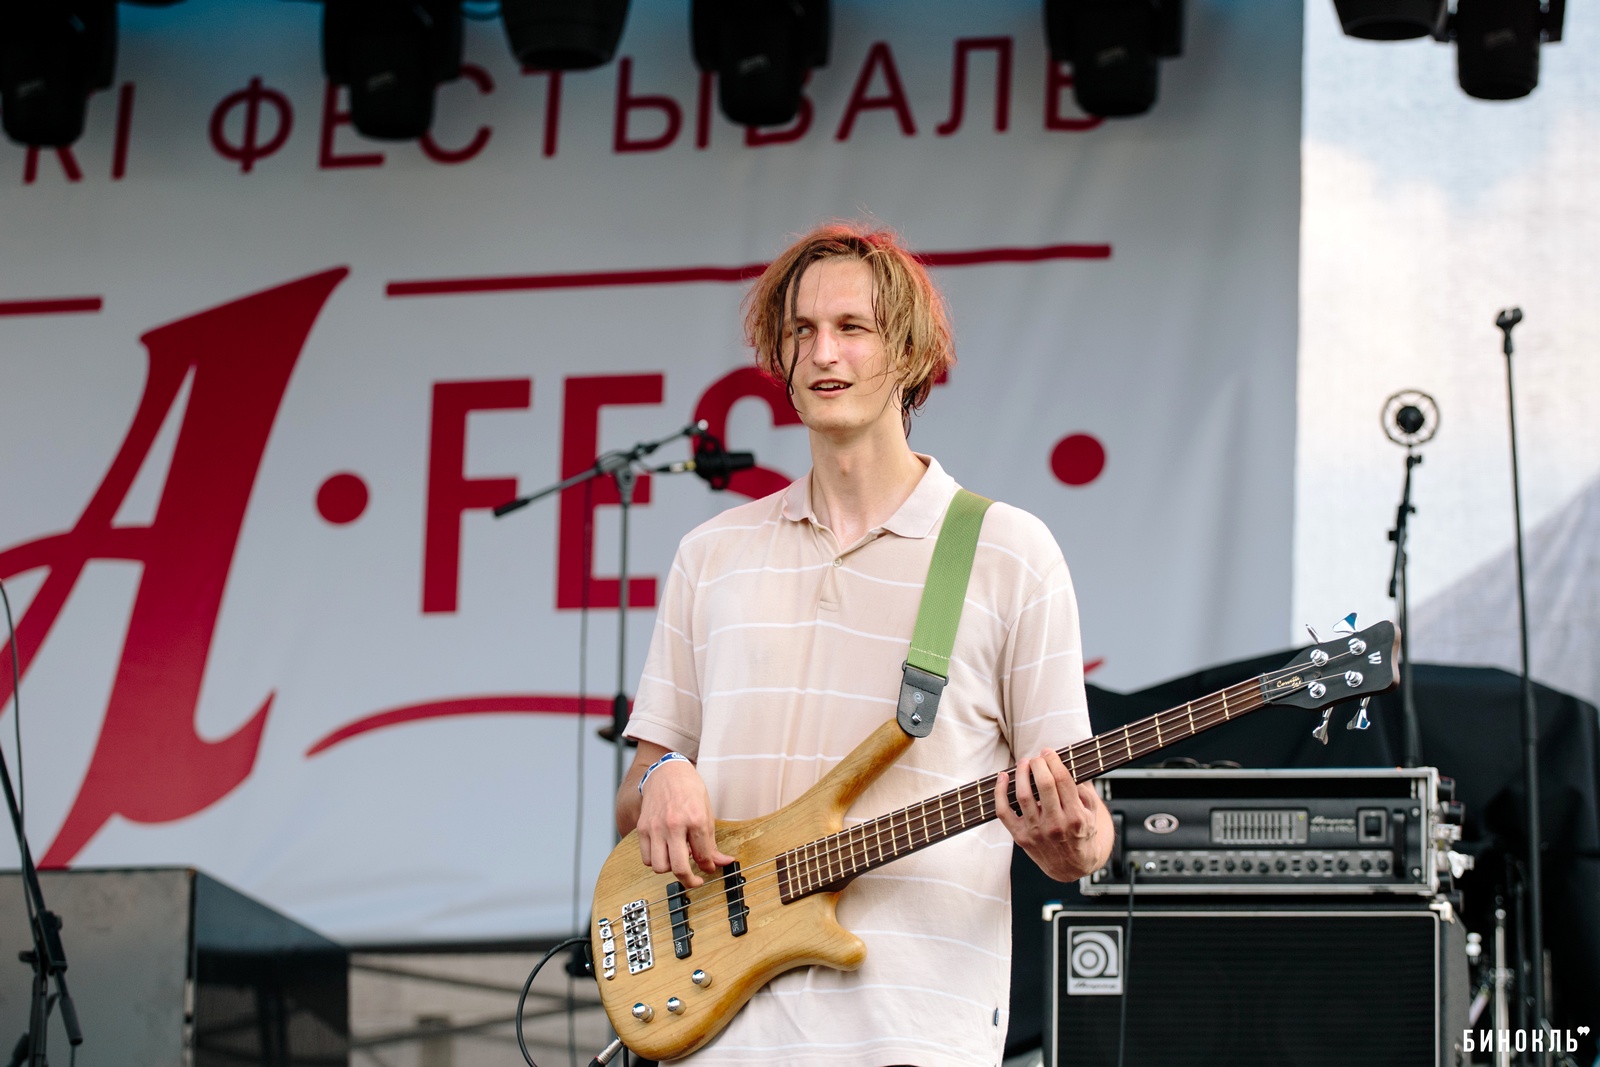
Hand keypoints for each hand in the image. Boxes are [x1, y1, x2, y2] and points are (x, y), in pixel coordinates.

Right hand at [635, 758, 734, 888]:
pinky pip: (646, 858)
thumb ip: (712, 842)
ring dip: (670, 869)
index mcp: (695, 819)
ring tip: (678, 860)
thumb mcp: (707, 813)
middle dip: (690, 880)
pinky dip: (656, 861)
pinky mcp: (642, 828)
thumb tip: (723, 862)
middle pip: (678, 867)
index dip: (708, 867)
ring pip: (659, 866)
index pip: (703, 856)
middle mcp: (674, 825)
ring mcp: (656, 827)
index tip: (708, 869)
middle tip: (695, 880)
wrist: (668, 772)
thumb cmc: (689, 790)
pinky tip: (665, 852)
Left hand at [994, 748, 1110, 882]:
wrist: (1071, 867)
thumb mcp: (1091, 814)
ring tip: (1024, 763)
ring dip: (1021, 773)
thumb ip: (1084, 790)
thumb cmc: (1081, 835)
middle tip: (1038, 757)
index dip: (1054, 761)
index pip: (1063, 780)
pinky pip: (1003, 811)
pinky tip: (1002, 777)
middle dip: (1039, 764)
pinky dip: (999, 792)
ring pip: (1023, 795)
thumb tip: (1072, 764)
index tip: (1048, 752)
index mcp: (1076, 817)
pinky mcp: (1020, 837)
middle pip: (1044, 784)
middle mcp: (1056, 825)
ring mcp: (1036, 832)